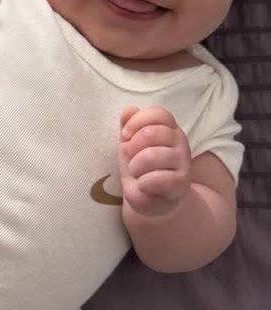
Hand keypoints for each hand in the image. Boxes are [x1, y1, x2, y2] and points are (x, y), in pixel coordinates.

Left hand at [118, 105, 190, 219]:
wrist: (152, 200)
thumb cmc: (141, 167)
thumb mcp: (130, 143)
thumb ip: (129, 124)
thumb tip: (129, 109)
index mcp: (169, 129)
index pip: (158, 113)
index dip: (137, 122)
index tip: (126, 136)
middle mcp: (180, 142)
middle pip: (152, 133)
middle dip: (132, 147)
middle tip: (132, 158)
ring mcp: (183, 163)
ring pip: (153, 155)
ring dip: (136, 166)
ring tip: (137, 173)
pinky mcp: (181, 184)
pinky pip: (158, 178)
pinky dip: (143, 183)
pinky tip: (143, 186)